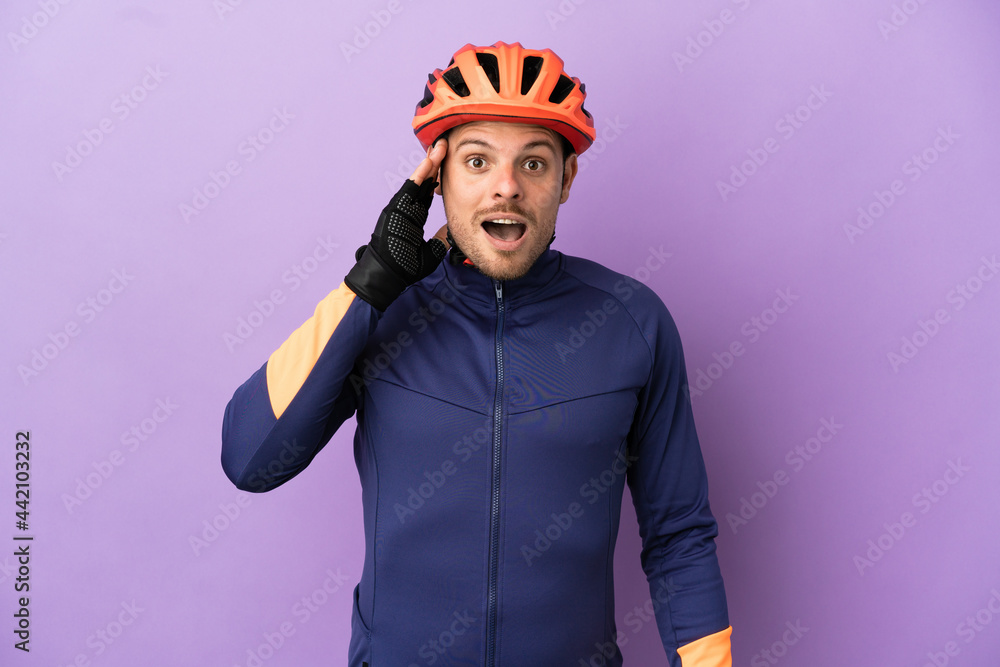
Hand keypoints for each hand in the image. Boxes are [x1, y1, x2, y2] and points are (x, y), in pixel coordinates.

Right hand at [344, 139, 451, 310]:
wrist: (387, 276)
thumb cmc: (404, 268)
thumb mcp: (430, 252)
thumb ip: (440, 239)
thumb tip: (452, 232)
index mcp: (413, 216)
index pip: (427, 192)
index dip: (438, 178)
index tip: (448, 163)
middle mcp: (407, 208)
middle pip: (424, 181)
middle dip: (435, 163)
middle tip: (445, 145)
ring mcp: (401, 207)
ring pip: (418, 180)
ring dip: (430, 163)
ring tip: (440, 146)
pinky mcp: (396, 209)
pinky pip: (410, 188)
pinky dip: (420, 174)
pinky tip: (429, 161)